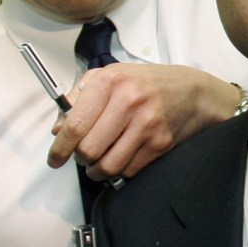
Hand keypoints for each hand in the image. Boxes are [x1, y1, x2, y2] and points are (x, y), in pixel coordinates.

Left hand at [47, 65, 241, 179]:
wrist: (192, 91)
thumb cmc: (145, 84)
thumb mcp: (111, 76)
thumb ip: (78, 98)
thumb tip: (57, 128)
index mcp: (110, 81)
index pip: (75, 125)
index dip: (59, 148)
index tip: (54, 159)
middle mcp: (128, 101)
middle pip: (89, 150)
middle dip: (80, 159)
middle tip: (82, 156)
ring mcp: (147, 124)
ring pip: (108, 165)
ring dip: (97, 171)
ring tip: (99, 163)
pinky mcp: (160, 143)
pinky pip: (129, 170)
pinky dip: (120, 171)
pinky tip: (121, 159)